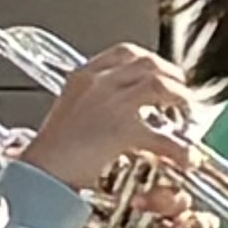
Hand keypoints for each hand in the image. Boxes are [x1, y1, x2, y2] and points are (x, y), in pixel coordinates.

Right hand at [23, 44, 196, 203]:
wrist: (40, 174)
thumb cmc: (51, 154)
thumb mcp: (72, 114)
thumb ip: (97, 104)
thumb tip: (124, 110)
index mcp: (83, 75)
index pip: (125, 52)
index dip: (152, 61)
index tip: (164, 73)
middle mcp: (97, 82)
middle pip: (149, 63)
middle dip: (173, 77)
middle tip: (183, 95)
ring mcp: (110, 102)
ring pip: (159, 85)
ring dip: (181, 100)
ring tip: (187, 117)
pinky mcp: (120, 129)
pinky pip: (161, 134)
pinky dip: (179, 147)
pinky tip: (184, 157)